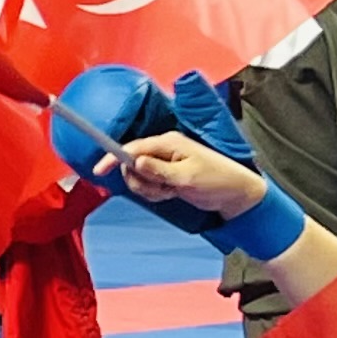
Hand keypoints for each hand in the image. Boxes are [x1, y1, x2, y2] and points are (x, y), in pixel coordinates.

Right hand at [112, 130, 271, 219]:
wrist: (236, 193)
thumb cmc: (217, 181)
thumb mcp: (187, 177)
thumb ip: (159, 170)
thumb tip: (135, 161)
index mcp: (168, 143)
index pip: (133, 148)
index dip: (114, 158)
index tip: (100, 172)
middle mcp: (163, 149)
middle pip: (132, 165)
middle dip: (140, 182)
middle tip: (161, 190)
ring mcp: (164, 162)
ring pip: (138, 177)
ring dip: (149, 189)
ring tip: (170, 192)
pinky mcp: (166, 174)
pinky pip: (148, 184)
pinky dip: (155, 193)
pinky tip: (171, 194)